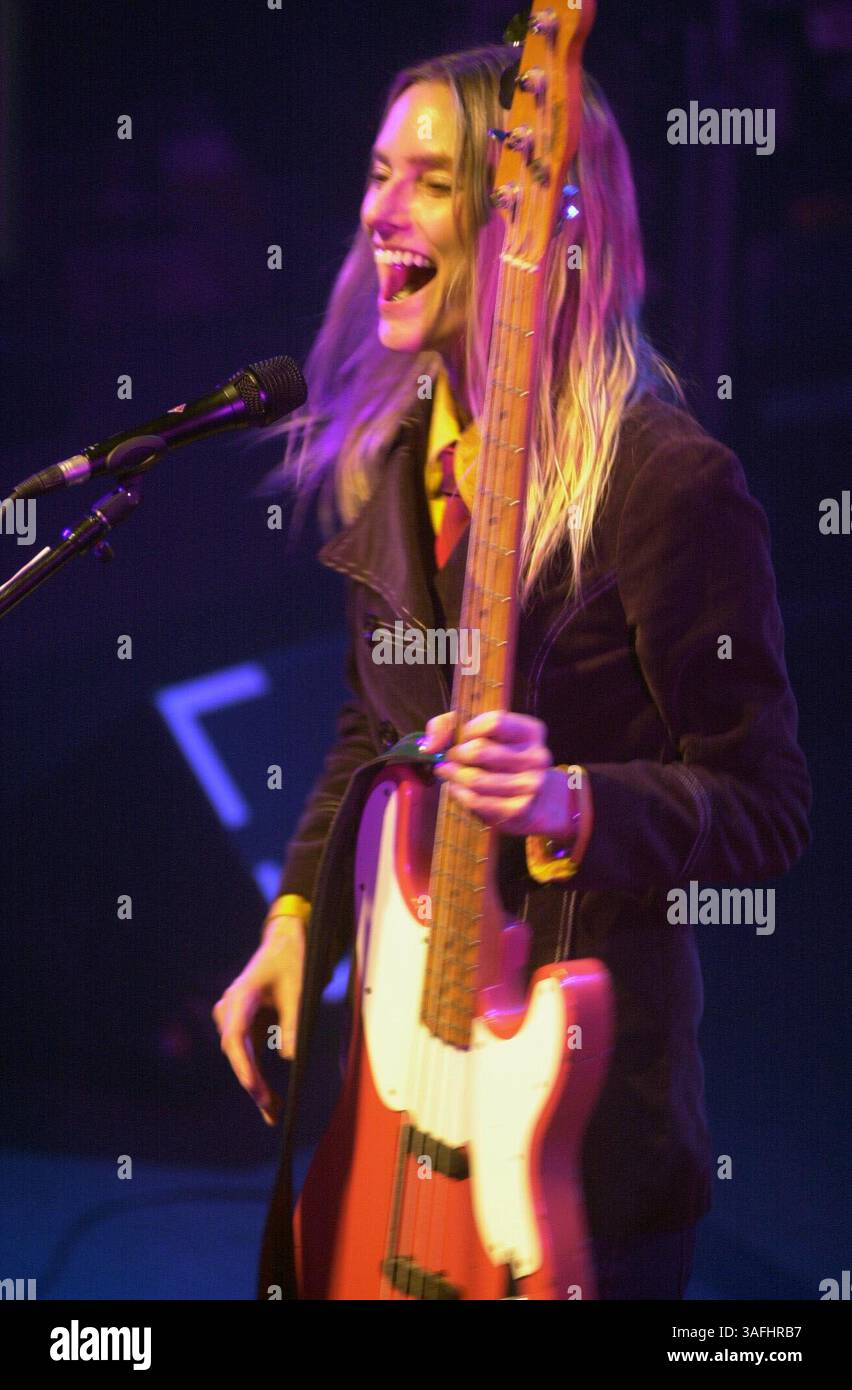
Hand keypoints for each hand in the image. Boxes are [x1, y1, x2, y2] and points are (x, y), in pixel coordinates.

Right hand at [211, 914, 304, 1125]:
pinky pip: (248, 1053)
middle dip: (252, 1084)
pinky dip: (257, 1073)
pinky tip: (269, 1100)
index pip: (236, 1037)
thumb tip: (289, 1057)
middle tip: (271, 1111)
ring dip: (255, 1084)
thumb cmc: (291, 961)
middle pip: (237, 1052)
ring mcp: (233, 1017)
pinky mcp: (242, 1024)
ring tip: (273, 1114)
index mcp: (241, 996)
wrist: (283, 942)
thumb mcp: (299, 989)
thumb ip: (293, 1023)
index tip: (254, 1088)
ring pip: (241, 1057)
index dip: (244, 1066)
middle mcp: (230, 1008)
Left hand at [420, 709, 571, 837]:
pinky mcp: (518, 810)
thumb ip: (449, 726)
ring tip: (448, 773)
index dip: (469, 730)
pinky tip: (457, 789)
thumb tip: (429, 746)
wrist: (538, 799)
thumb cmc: (502, 760)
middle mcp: (537, 757)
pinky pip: (477, 800)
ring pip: (476, 779)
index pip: (495, 722)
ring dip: (454, 776)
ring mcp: (530, 785)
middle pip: (481, 750)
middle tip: (450, 758)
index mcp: (531, 732)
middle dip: (456, 754)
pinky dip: (459, 794)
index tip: (461, 738)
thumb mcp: (483, 734)